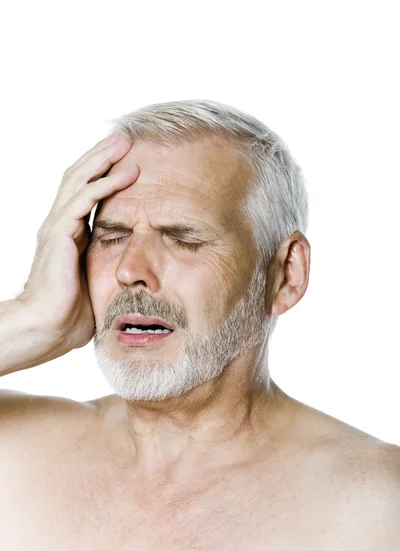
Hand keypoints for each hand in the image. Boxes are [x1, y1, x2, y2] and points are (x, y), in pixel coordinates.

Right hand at [18, 133, 138, 354]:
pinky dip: (106, 184)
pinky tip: (127, 174)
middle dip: (102, 156)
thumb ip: (108, 267)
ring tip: (126, 142)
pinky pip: (84, 200)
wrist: (46, 329)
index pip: (84, 192)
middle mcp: (60, 224)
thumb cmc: (70, 314)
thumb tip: (133, 271)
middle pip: (79, 177)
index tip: (126, 160)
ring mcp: (57, 227)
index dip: (102, 173)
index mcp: (69, 234)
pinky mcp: (59, 234)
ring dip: (103, 159)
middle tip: (126, 138)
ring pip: (79, 180)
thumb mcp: (96, 282)